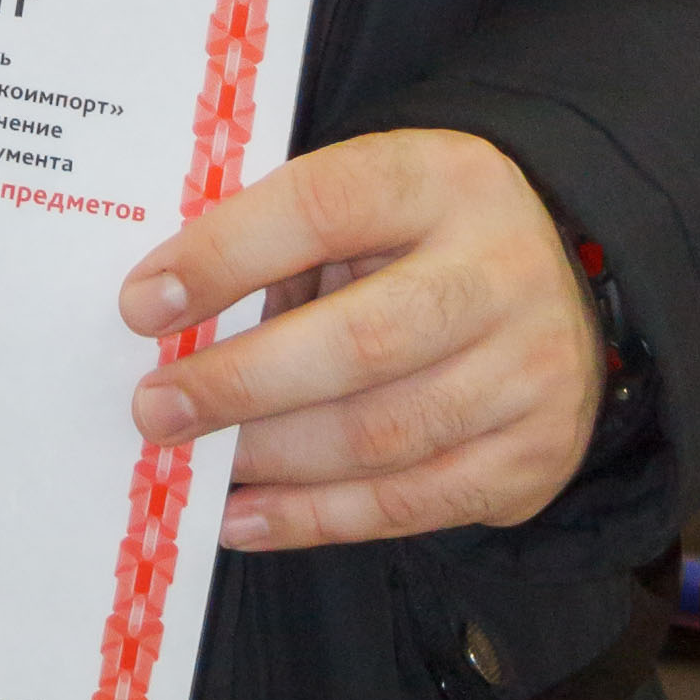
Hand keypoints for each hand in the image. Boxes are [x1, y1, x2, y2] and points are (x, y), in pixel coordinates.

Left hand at [119, 129, 603, 552]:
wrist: (557, 277)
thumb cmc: (415, 236)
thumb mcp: (363, 200)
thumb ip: (282, 245)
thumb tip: (169, 321)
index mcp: (441, 181)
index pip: (323, 207)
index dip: (226, 257)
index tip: (142, 306)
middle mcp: (501, 274)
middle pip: (360, 342)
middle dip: (240, 384)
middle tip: (155, 409)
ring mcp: (531, 371)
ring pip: (382, 436)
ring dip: (270, 459)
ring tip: (194, 464)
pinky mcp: (536, 455)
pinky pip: (413, 505)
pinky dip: (316, 518)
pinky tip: (246, 517)